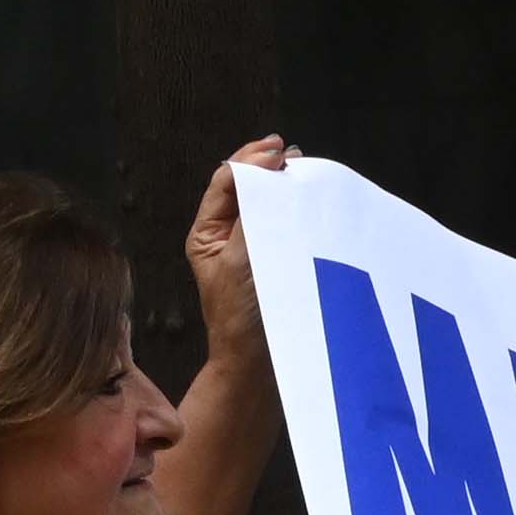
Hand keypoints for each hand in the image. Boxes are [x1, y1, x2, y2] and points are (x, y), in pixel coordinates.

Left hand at [188, 137, 291, 365]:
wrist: (257, 364)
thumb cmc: (241, 316)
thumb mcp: (239, 259)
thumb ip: (251, 216)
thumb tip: (267, 176)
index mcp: (207, 232)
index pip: (227, 183)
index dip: (250, 163)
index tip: (277, 153)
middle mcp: (227, 235)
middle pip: (245, 187)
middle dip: (265, 166)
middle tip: (288, 151)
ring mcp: (251, 247)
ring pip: (265, 203)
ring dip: (281, 184)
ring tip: (300, 167)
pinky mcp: (275, 259)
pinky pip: (282, 224)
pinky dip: (294, 207)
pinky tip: (308, 198)